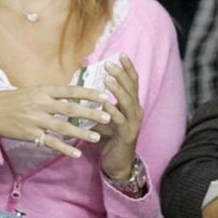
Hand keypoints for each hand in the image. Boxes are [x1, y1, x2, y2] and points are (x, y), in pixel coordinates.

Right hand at [0, 84, 110, 157]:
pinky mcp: (30, 134)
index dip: (88, 93)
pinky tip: (76, 153)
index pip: (70, 90)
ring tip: (97, 137)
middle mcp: (41, 104)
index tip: (104, 95)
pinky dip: (64, 148)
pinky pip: (50, 143)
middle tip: (108, 116)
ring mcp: (36, 120)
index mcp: (44, 90)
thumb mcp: (34, 90)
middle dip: (90, 113)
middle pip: (70, 109)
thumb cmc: (16, 99)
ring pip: (62, 127)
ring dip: (81, 133)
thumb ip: (54, 93)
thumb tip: (76, 93)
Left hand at [92, 54, 143, 179]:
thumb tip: (82, 87)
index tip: (121, 54)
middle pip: (131, 88)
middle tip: (110, 63)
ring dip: (118, 90)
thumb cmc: (109, 138)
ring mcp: (134, 122)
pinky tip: (104, 104)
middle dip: (121, 74)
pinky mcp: (128, 134)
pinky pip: (121, 120)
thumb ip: (97, 103)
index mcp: (132, 104)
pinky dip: (113, 111)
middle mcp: (136, 110)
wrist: (117, 163)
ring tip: (108, 79)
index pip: (132, 82)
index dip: (128, 68)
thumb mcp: (103, 117)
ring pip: (128, 102)